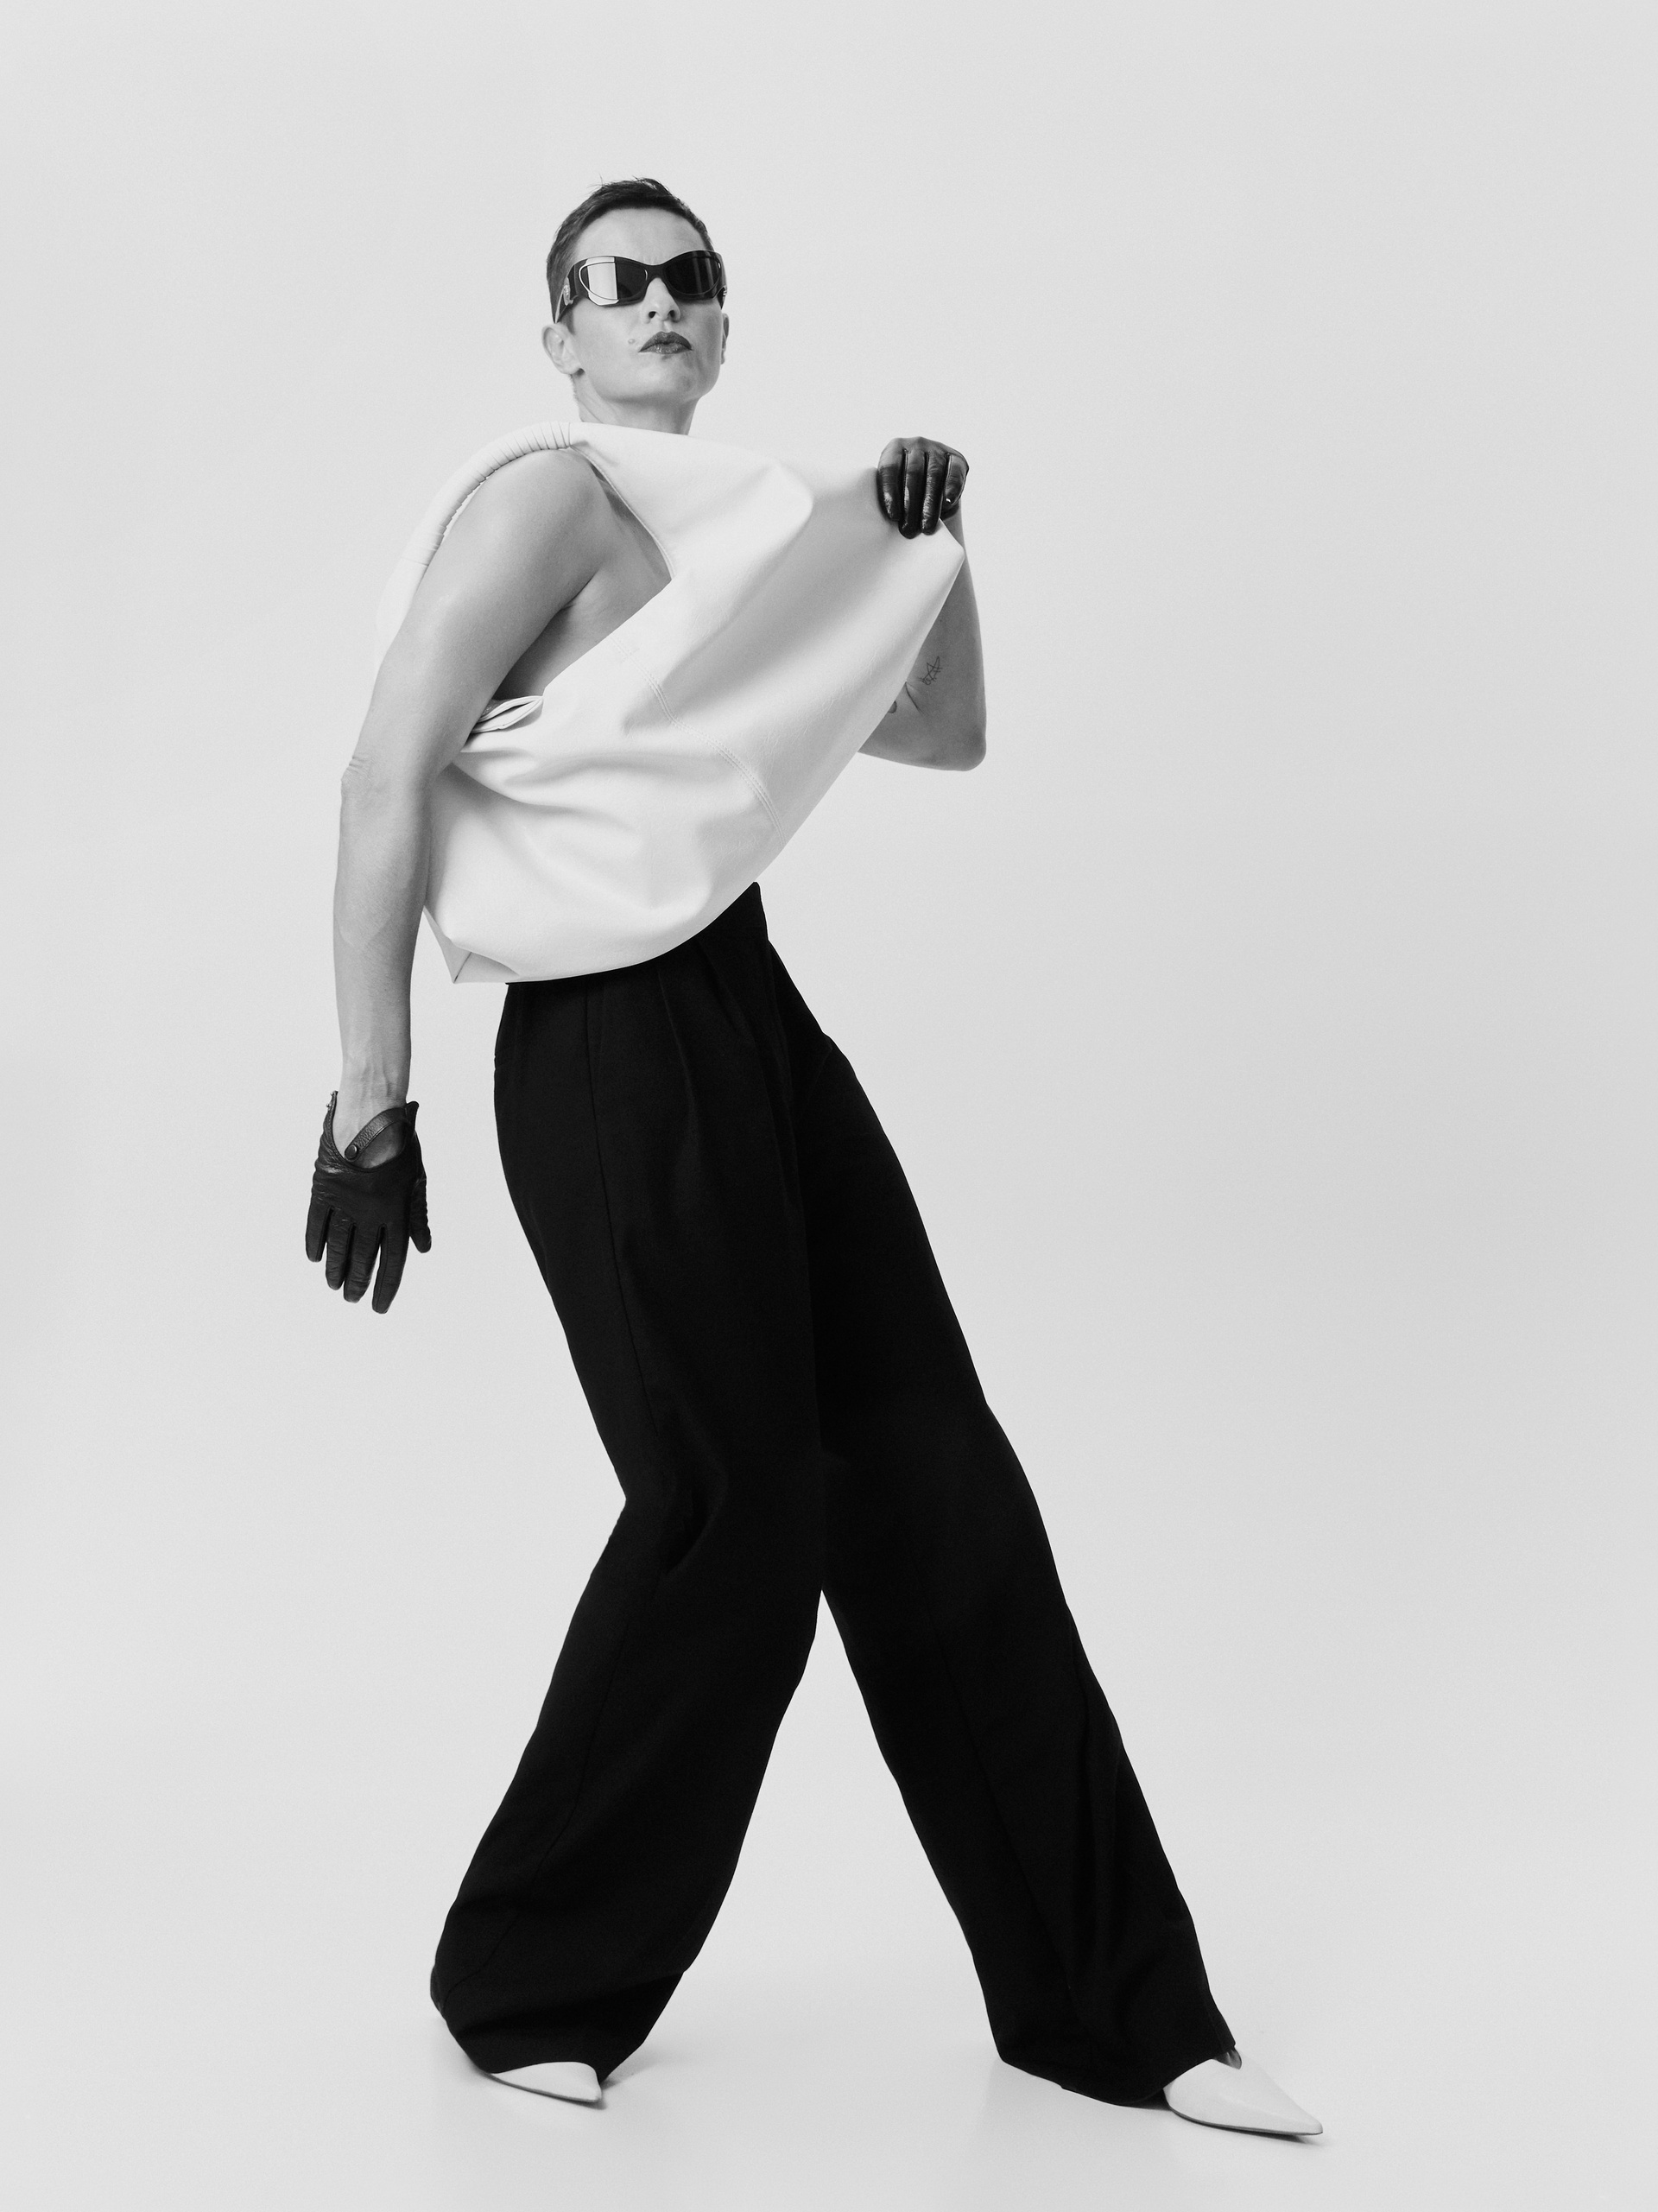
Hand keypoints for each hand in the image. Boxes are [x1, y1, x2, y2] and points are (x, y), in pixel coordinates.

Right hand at [305, 1094, 430, 1313]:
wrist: (370, 1118)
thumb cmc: (400, 1144)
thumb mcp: (417, 1179)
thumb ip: (417, 1216)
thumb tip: (423, 1248)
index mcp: (397, 1213)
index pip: (393, 1261)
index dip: (386, 1286)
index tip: (379, 1306)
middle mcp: (371, 1215)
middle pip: (364, 1258)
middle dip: (358, 1282)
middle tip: (352, 1300)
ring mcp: (346, 1204)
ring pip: (340, 1246)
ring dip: (336, 1269)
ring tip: (334, 1286)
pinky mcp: (324, 1191)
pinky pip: (317, 1224)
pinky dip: (316, 1242)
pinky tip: (315, 1258)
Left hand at [876, 437, 967, 538]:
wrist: (928, 484)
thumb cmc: (903, 492)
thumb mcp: (893, 490)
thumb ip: (891, 497)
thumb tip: (894, 520)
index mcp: (894, 448)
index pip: (890, 469)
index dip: (890, 493)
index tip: (893, 516)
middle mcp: (916, 444)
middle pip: (913, 474)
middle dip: (911, 505)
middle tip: (909, 529)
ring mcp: (937, 449)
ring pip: (933, 476)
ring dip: (930, 504)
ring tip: (926, 526)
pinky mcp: (956, 458)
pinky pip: (954, 473)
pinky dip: (952, 488)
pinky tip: (948, 503)